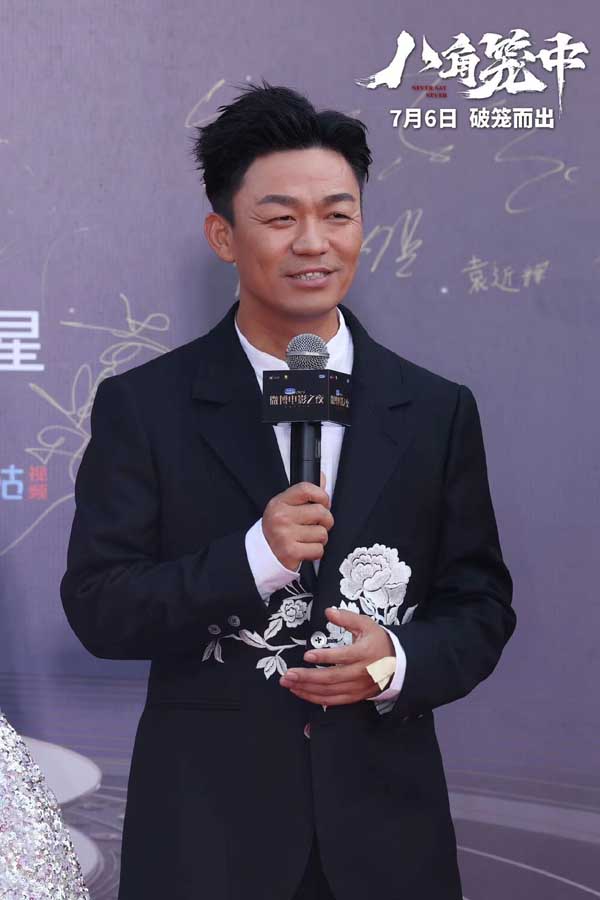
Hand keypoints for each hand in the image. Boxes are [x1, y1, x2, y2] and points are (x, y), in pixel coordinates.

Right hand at [262, 471, 333, 570]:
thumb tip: (322, 478)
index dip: (322, 496)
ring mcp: (285, 535)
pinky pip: (318, 550)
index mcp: (279, 503)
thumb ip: (305, 493)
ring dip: (319, 539)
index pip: (307, 489)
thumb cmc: (278, 529)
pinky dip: (315, 552)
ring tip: (307, 539)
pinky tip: (304, 549)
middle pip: (321, 512)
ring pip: (322, 533)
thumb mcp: (286, 507)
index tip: (324, 503)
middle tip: (316, 525)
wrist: (262, 554)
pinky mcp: (290, 552)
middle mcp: (281, 517)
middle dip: (325, 521)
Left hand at [279, 607, 395, 705]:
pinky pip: (332, 701)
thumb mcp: (366, 624)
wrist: (397, 664)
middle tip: (288, 674)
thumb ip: (346, 618)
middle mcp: (360, 673)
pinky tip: (300, 692)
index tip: (307, 655)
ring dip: (307, 689)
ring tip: (288, 683)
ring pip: (329, 692)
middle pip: (331, 678)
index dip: (324, 657)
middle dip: (307, 677)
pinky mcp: (354, 696)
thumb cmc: (378, 642)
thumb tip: (328, 611)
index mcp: (364, 653)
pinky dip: (314, 698)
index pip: (342, 656)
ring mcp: (357, 688)